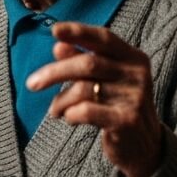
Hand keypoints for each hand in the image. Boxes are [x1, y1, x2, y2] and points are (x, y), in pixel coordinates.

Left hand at [26, 21, 162, 176]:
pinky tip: (70, 118)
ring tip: (55, 110)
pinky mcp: (127, 120)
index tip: (54, 30)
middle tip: (32, 84)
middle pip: (88, 64)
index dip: (79, 32)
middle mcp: (137, 74)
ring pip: (83, 89)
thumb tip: (58, 47)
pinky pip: (86, 111)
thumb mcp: (104, 81)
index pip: (104, 38)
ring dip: (61, 100)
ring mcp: (135, 97)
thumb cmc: (117, 106)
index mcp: (132, 58)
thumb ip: (83, 62)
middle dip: (54, 73)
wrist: (144, 145)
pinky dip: (71, 114)